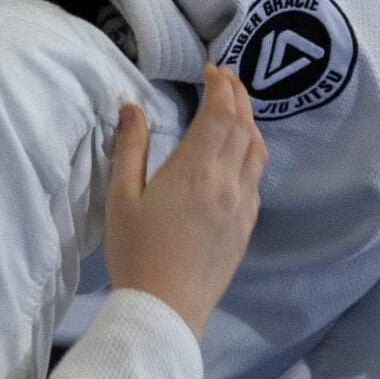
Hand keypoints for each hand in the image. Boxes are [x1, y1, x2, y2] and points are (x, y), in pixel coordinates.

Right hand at [103, 65, 265, 339]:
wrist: (164, 310)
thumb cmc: (135, 253)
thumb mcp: (121, 197)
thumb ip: (130, 147)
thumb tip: (131, 107)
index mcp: (196, 169)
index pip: (222, 112)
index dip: (221, 84)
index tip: (211, 69)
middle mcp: (227, 182)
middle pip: (245, 126)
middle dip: (238, 95)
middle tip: (225, 79)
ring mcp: (241, 206)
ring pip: (258, 151)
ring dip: (250, 123)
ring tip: (235, 112)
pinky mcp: (245, 228)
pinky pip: (256, 180)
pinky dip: (251, 155)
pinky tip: (236, 158)